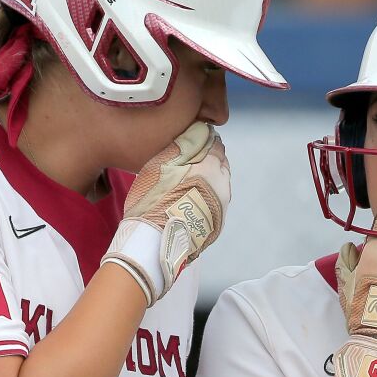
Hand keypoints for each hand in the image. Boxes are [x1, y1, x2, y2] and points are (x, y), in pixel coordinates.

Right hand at [102, 122, 230, 304]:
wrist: (156, 243)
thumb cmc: (153, 201)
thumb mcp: (160, 165)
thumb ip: (181, 147)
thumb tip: (196, 133)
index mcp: (211, 167)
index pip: (215, 144)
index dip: (204, 139)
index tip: (195, 138)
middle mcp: (222, 185)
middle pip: (221, 164)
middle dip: (210, 158)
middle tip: (192, 159)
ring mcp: (222, 207)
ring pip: (220, 184)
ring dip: (210, 179)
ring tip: (190, 180)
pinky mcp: (217, 224)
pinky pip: (215, 202)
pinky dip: (208, 197)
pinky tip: (193, 200)